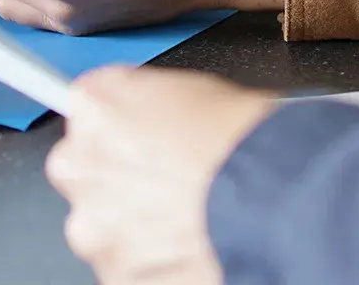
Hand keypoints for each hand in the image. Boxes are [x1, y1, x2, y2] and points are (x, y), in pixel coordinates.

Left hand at [45, 66, 275, 284]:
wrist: (277, 203)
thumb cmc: (249, 145)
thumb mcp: (203, 91)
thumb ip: (156, 104)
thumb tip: (162, 119)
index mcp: (97, 105)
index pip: (91, 110)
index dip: (125, 126)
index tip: (143, 138)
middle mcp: (81, 163)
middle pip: (87, 169)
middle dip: (121, 177)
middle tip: (172, 181)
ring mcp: (93, 226)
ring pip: (105, 224)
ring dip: (136, 223)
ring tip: (191, 218)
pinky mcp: (114, 274)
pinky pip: (128, 264)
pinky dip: (153, 259)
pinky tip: (193, 243)